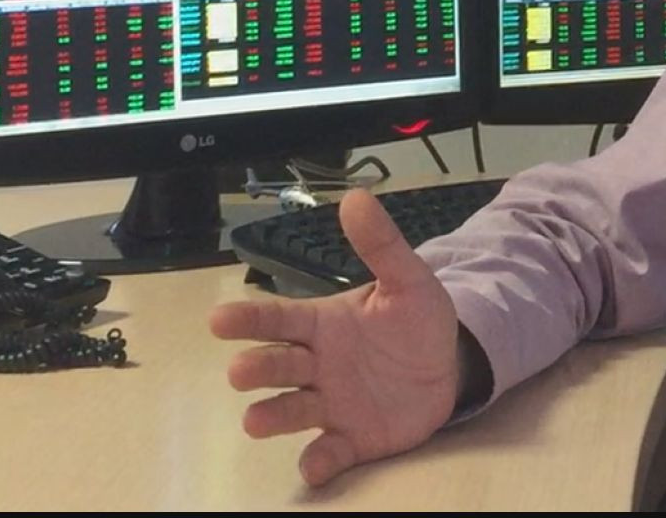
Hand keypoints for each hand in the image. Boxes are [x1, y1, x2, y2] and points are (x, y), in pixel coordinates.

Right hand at [209, 189, 462, 486]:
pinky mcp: (352, 438)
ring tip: (254, 420)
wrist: (448, 365)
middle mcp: (316, 365)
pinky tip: (312, 466)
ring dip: (272, 416)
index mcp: (322, 324)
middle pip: (277, 366)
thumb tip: (357, 198)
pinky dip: (318, 461)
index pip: (278, 319)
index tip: (218, 320)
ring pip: (291, 411)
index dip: (248, 320)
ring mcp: (330, 404)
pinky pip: (329, 452)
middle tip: (240, 372)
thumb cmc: (415, 321)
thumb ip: (382, 245)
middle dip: (256, 368)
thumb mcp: (407, 279)